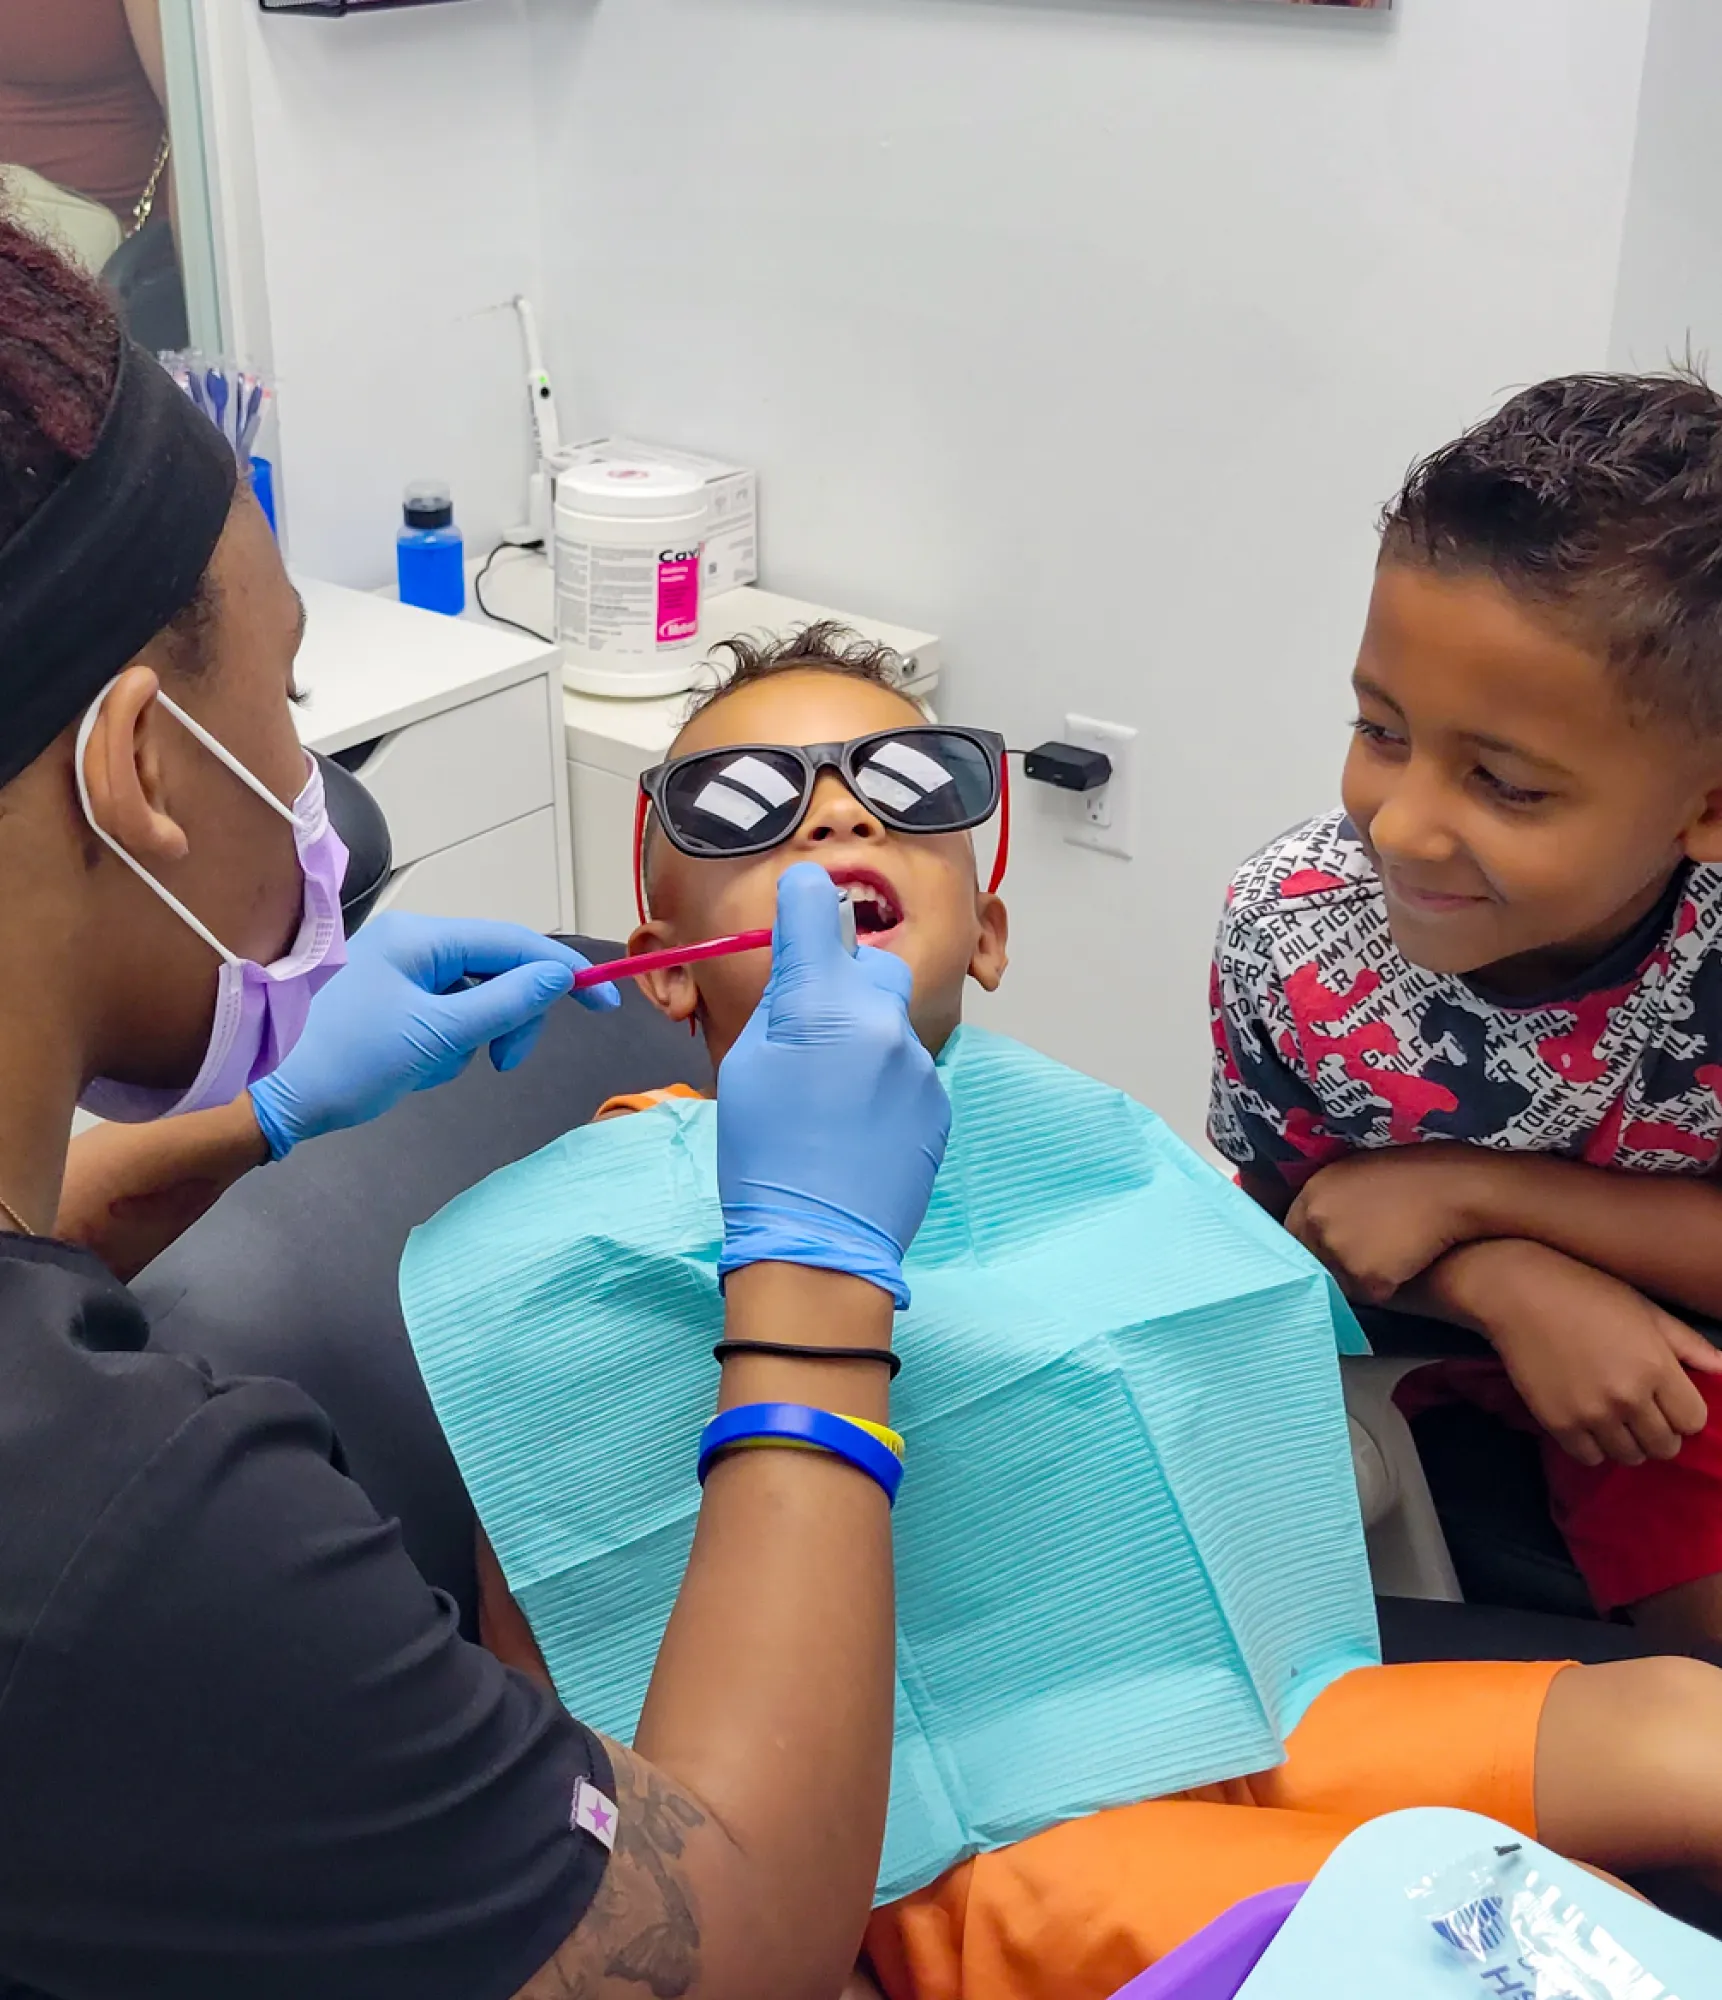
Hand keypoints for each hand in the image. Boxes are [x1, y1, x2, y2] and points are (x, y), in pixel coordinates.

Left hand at [248, 911, 618, 1158]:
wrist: (267, 1096)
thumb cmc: (345, 1061)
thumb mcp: (436, 1037)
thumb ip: (505, 1004)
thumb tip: (559, 978)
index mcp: (423, 939)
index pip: (514, 943)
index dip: (564, 973)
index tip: (603, 1003)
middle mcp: (413, 944)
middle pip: (498, 970)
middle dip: (510, 1017)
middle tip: (503, 1063)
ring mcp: (399, 972)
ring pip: (474, 998)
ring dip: (472, 1037)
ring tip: (435, 1068)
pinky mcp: (389, 1000)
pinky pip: (445, 1015)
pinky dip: (445, 1045)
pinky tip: (416, 1067)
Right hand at [716, 864, 950, 1306]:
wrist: (818, 1244)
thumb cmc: (763, 1156)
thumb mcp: (748, 1065)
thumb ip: (783, 1002)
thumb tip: (804, 965)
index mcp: (822, 1003)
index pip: (816, 906)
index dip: (803, 905)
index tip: (797, 913)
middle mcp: (882, 1020)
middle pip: (871, 964)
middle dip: (845, 982)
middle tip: (810, 1032)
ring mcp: (919, 1063)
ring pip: (890, 1021)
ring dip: (864, 1039)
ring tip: (831, 1100)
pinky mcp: (938, 1102)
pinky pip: (907, 1068)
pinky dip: (884, 1083)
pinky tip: (858, 1128)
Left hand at [1286, 1144, 1504, 1302]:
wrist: (1455, 1187)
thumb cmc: (1417, 1175)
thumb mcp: (1359, 1173)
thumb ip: (1334, 1200)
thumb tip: (1323, 1225)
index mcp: (1312, 1192)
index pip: (1293, 1234)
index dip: (1312, 1247)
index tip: (1327, 1254)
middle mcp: (1316, 1221)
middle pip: (1312, 1262)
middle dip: (1332, 1266)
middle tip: (1362, 1263)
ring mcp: (1337, 1250)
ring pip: (1339, 1283)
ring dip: (1359, 1280)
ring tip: (1391, 1261)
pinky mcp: (1363, 1276)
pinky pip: (1368, 1296)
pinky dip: (1385, 1291)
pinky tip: (1406, 1271)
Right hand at [1455, 1239, 1721, 1466]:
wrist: (1518, 1292)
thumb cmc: (1586, 1292)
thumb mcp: (1644, 1310)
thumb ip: (1687, 1344)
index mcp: (1656, 1367)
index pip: (1693, 1422)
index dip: (1683, 1413)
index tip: (1667, 1400)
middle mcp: (1628, 1397)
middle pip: (1664, 1446)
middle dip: (1658, 1431)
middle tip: (1640, 1410)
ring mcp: (1591, 1413)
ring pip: (1630, 1457)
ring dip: (1628, 1441)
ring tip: (1613, 1417)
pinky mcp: (1558, 1423)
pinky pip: (1591, 1457)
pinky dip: (1594, 1446)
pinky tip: (1588, 1422)